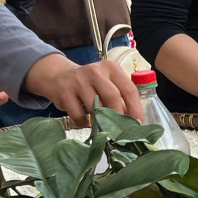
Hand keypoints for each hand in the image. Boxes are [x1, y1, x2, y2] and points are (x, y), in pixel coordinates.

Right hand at [25, 55, 143, 120]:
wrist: (59, 76)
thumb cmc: (90, 84)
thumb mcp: (106, 83)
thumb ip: (120, 98)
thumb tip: (134, 122)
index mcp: (111, 68)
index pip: (129, 89)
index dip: (135, 108)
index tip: (137, 123)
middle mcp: (95, 71)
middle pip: (113, 97)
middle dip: (118, 116)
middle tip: (120, 130)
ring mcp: (78, 81)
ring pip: (95, 107)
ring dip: (100, 121)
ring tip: (102, 126)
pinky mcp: (64, 92)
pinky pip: (78, 115)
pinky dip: (84, 123)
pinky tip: (84, 120)